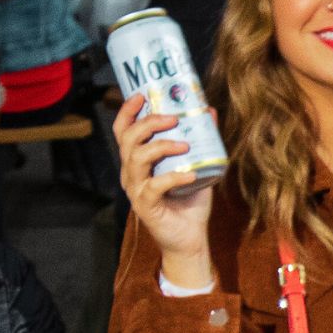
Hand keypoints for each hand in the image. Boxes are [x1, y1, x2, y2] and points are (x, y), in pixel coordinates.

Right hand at [113, 91, 216, 288]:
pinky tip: (191, 173)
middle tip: (173, 117)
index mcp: (137, 161)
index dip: (128, 111)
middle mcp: (131, 173)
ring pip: (136, 159)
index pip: (123, 130)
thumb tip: (209, 110)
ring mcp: (136, 190)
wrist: (190, 238)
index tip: (142, 94)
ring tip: (184, 144)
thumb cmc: (189, 202)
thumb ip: (201, 140)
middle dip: (148, 123)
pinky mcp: (146, 206)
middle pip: (128, 140)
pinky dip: (173, 177)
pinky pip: (154, 187)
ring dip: (160, 146)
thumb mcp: (197, 164)